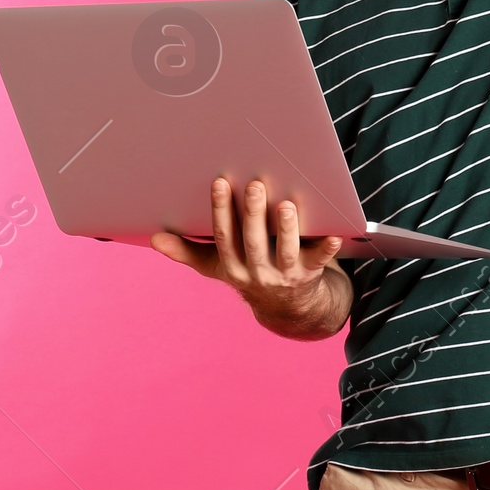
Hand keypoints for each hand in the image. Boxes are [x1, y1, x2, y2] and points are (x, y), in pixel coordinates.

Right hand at [152, 176, 351, 340]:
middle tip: (255, 185)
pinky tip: (334, 234)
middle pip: (253, 242)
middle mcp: (257, 273)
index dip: (221, 210)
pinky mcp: (310, 275)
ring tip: (286, 206)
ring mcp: (284, 276)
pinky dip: (326, 249)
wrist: (288, 308)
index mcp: (232, 266)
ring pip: (284, 252)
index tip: (220, 181)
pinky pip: (319, 262)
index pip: (224, 237)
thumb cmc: (249, 272)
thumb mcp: (218, 266)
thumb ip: (188, 251)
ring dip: (286, 229)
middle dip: (253, 213)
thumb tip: (155, 238)